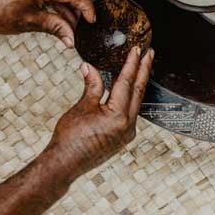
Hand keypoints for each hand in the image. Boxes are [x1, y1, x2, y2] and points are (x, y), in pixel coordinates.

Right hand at [45, 46, 153, 178]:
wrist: (64, 164)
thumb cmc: (70, 137)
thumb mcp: (82, 107)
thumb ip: (91, 86)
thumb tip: (89, 67)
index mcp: (118, 116)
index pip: (127, 83)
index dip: (132, 64)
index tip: (137, 50)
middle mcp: (128, 125)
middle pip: (138, 91)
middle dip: (144, 71)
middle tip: (149, 54)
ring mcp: (127, 133)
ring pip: (137, 103)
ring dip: (139, 84)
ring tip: (142, 68)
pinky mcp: (123, 138)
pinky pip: (131, 113)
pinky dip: (131, 99)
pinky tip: (130, 90)